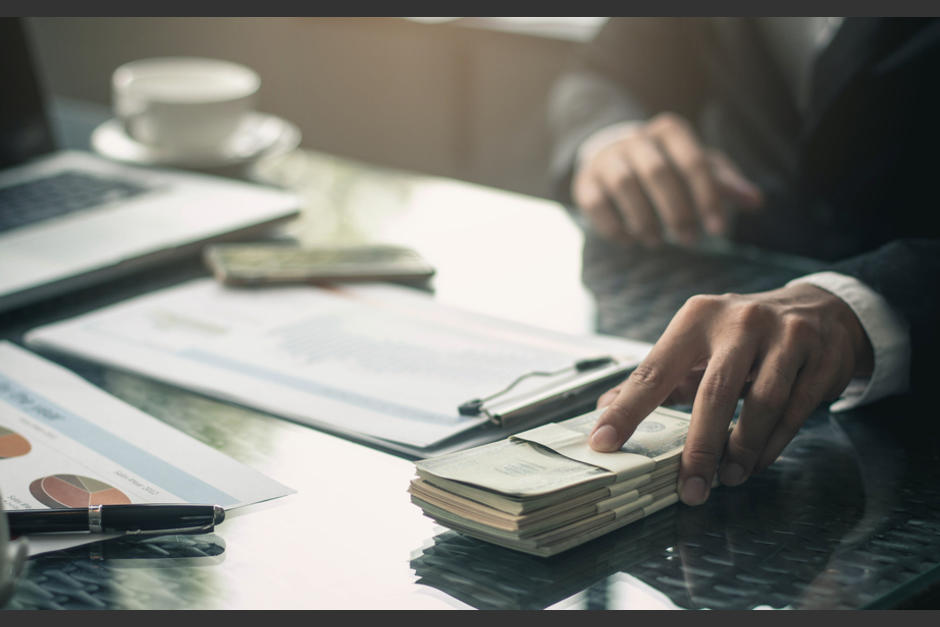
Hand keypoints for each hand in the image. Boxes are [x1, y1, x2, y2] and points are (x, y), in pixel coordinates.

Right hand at [571, 112, 763, 246]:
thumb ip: (725, 183)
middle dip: (676, 210)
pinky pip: (596, 203)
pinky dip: (615, 226)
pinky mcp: (584, 182)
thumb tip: (757, 201)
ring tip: (657, 241)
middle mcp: (635, 139)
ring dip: (644, 218)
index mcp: (669, 131)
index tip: (718, 230)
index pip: (692, 161)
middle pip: (657, 172)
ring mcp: (606, 159)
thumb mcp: (698, 167)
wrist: (611, 153)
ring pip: (624, 185)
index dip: (707, 197)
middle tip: (690, 240)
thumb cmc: (666, 163)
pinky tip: (631, 240)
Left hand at [589, 283, 873, 504]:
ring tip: (727, 478)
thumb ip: (657, 376)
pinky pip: (795, 410)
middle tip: (689, 488)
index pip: (654, 370)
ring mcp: (785, 337)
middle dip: (699, 448)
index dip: (628, 410)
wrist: (820, 310)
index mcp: (697, 318)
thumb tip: (605, 409)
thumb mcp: (698, 342)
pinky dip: (773, 444)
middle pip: (713, 393)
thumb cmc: (743, 335)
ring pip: (762, 404)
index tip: (604, 442)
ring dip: (742, 449)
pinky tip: (757, 463)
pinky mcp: (819, 357)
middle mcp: (739, 322)